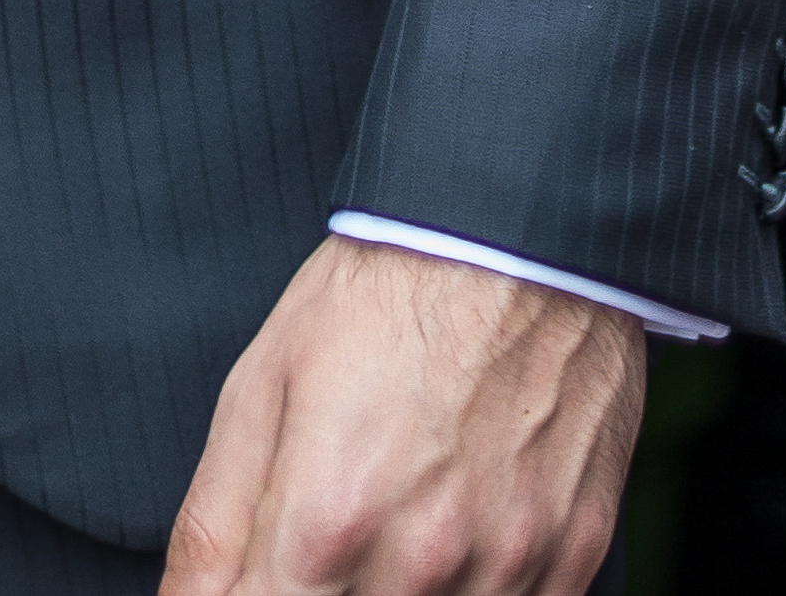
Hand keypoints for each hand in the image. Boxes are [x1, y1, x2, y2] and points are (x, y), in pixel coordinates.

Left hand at [158, 238, 646, 595]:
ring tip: (404, 517)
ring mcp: (510, 561)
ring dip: (403, 591)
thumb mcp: (262, 388)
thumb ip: (210, 529)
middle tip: (334, 533)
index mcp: (326, 523)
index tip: (269, 572)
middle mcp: (422, 560)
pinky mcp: (575, 549)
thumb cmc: (389, 293)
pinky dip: (478, 589)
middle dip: (326, 590)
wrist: (526, 227)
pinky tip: (464, 532)